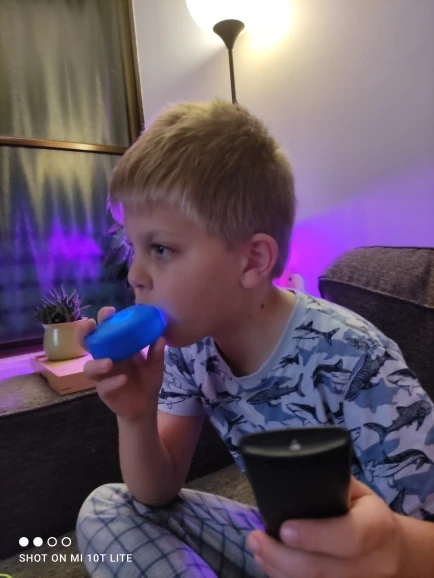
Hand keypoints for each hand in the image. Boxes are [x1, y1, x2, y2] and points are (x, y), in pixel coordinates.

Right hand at [81, 306, 165, 421]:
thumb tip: (161, 336)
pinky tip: (123, 379)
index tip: (109, 311)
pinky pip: (104, 386)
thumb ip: (156, 352)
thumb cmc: (147, 381)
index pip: (106, 330)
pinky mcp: (104, 392)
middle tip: (91, 326)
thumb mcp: (155, 365)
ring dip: (97, 363)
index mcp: (116, 348)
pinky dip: (112, 382)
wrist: (146, 406)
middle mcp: (105, 359)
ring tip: (110, 362)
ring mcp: (102, 376)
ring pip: (89, 368)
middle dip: (85, 333)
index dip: (104, 319)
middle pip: (88, 344)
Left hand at [246, 477, 403, 577]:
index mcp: (379, 527)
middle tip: (254, 538)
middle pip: (324, 570)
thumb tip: (288, 476)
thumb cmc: (367, 514)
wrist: (395, 553)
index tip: (284, 529)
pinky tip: (270, 566)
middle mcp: (375, 564)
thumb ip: (330, 487)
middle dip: (281, 557)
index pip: (351, 536)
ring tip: (257, 550)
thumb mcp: (357, 493)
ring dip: (278, 570)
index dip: (315, 536)